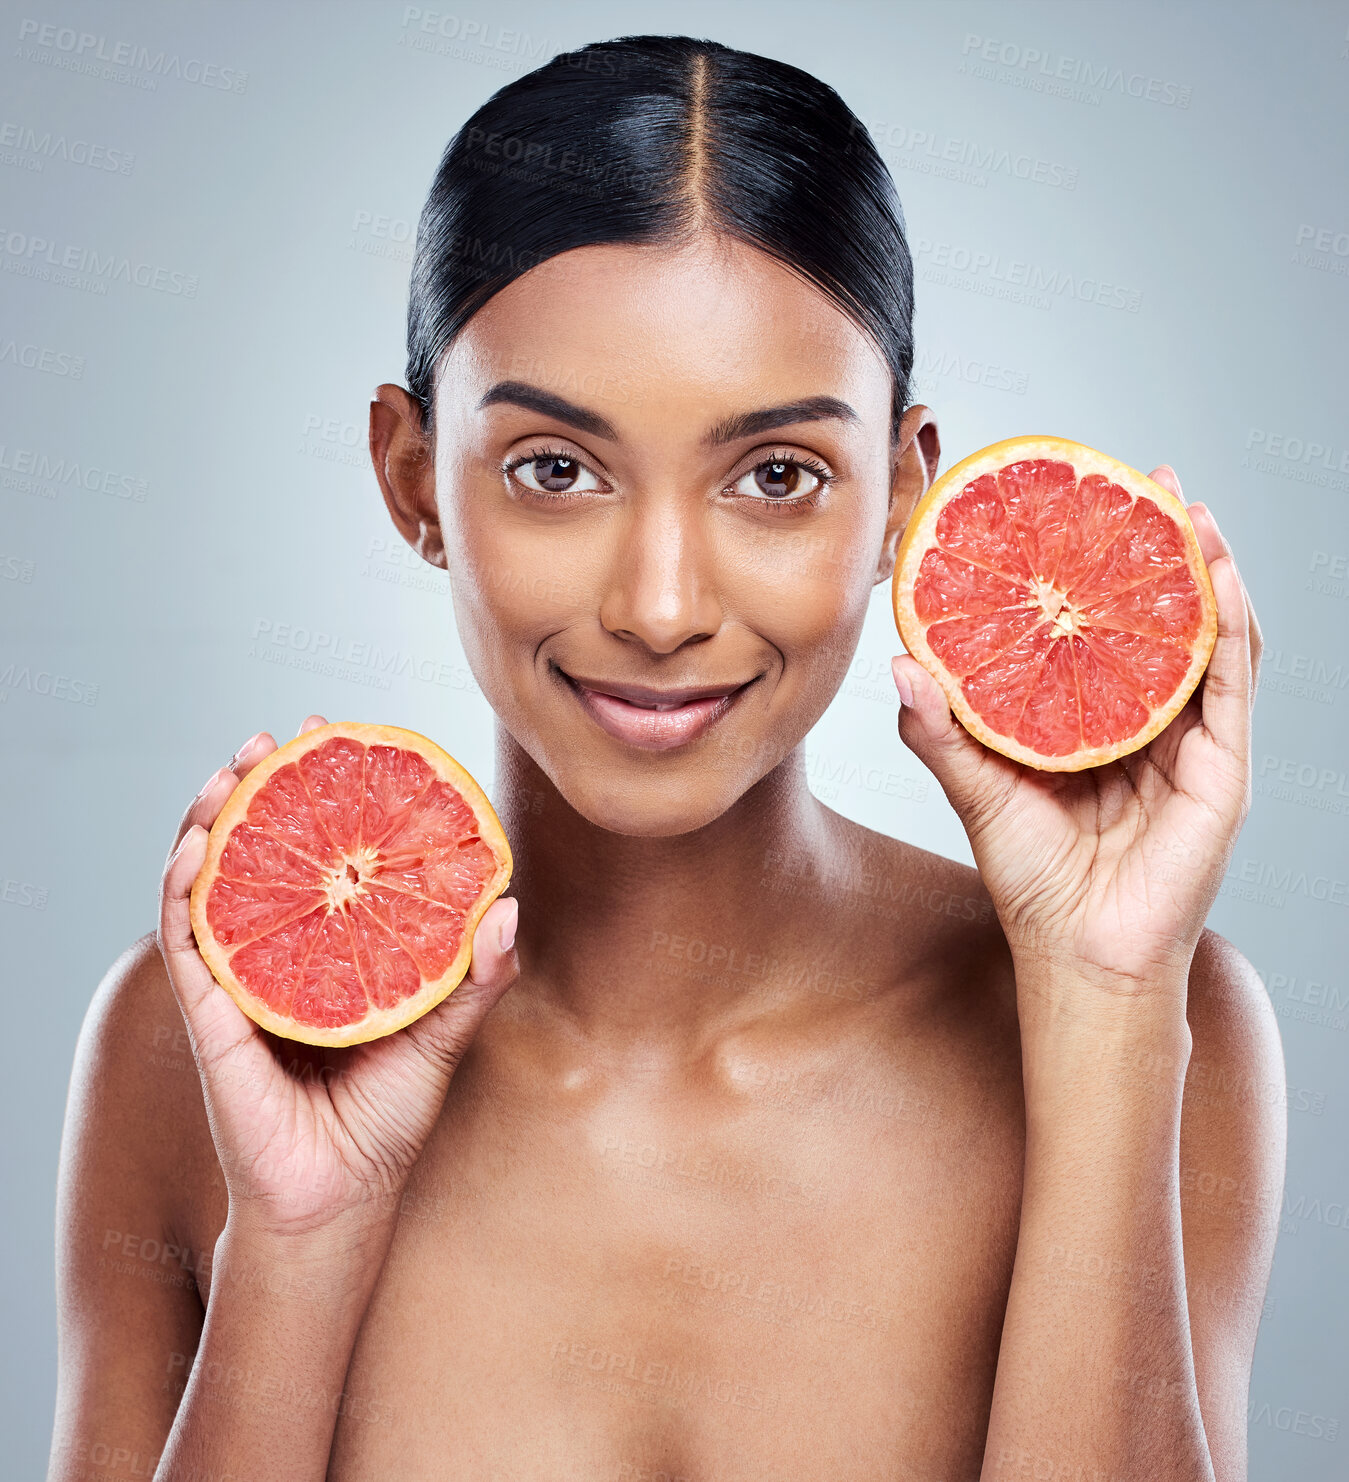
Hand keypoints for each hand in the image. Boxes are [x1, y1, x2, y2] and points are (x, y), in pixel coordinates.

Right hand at [156, 715, 519, 1241]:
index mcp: (328, 951)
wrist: (340, 1199)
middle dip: (259, 787)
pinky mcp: (210, 1015)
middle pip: (258, 852)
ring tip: (230, 769)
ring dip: (211, 818)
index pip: (317, 855)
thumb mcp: (442, 1036)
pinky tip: (198, 844)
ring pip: (212, 882)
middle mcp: (279, 956)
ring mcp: (240, 982)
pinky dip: (184, 888)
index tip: (334, 741)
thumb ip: (476, 978)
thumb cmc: (386, 1120)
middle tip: (274, 738)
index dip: (319, 796)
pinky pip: (188, 940)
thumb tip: (509, 907)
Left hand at [892, 468, 1260, 991]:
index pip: (1105, 630)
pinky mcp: (1222, 771)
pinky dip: (1230, 628)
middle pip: (1162, 621)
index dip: (1100, 571)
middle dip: (1160, 550)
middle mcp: (1149, 725)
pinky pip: (1232, 684)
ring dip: (1205, 572)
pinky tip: (1218, 577)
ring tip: (1189, 509)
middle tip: (1148, 481)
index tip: (1082, 508)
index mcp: (1095, 724)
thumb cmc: (1034, 883)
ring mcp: (1192, 746)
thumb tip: (901, 665)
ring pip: (1207, 639)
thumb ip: (943, 732)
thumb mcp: (979, 791)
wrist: (1079, 958)